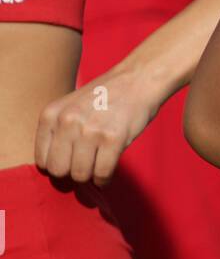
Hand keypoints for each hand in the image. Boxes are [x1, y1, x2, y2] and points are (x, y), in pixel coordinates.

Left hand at [34, 64, 164, 185]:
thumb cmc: (104, 97)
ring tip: (97, 166)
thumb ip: (58, 131)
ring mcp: (90, 130)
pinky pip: (102, 173)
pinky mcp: (113, 138)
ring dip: (90, 176)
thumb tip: (54, 169)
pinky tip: (107, 172)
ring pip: (80, 175)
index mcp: (51, 114)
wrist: (138, 80)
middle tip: (84, 166)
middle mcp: (67, 122)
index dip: (57, 166)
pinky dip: (104, 179)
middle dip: (72, 173)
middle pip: (59, 170)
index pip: (42, 160)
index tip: (70, 163)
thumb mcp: (69, 106)